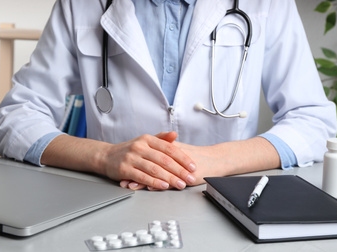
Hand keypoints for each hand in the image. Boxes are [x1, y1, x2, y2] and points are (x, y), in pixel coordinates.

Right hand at [101, 131, 195, 189]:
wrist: (105, 156)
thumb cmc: (129, 150)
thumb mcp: (145, 141)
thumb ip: (161, 138)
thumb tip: (175, 134)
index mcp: (147, 139)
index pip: (169, 148)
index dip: (183, 158)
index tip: (193, 166)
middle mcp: (140, 147)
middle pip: (164, 160)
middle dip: (180, 171)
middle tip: (191, 178)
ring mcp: (131, 158)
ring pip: (155, 169)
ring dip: (170, 178)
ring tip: (180, 184)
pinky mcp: (125, 169)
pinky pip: (143, 177)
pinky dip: (155, 182)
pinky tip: (164, 186)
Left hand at [120, 137, 280, 189]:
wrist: (215, 159)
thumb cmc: (198, 156)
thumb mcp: (181, 149)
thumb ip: (168, 147)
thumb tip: (155, 149)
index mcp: (169, 148)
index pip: (148, 154)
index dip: (135, 160)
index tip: (123, 165)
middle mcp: (170, 156)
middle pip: (147, 163)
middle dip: (134, 170)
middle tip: (121, 176)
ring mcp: (175, 167)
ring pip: (154, 173)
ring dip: (140, 179)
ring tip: (128, 184)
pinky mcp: (181, 176)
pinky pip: (165, 181)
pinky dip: (154, 185)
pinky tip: (146, 189)